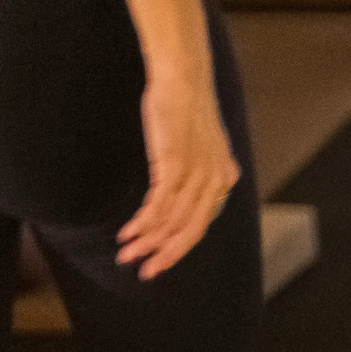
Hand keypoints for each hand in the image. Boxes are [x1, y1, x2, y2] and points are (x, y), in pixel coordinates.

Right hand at [118, 73, 240, 280]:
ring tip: (127, 253)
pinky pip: (162, 205)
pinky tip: (131, 232)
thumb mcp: (196, 144)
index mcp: (223, 179)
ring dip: (148, 241)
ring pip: (174, 222)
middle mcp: (216, 182)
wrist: (183, 78)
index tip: (159, 261)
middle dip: (166, 255)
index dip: (179, 246)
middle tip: (146, 272)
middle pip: (192, 232)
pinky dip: (145, 222)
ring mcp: (198, 175)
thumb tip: (177, 189)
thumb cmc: (183, 107)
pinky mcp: (177, 166)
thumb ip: (193, 170)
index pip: (202, 224)